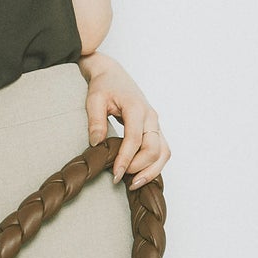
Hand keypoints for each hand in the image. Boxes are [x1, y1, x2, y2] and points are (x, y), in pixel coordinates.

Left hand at [79, 52, 170, 188]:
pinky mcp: (155, 129)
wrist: (113, 74)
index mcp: (136, 108)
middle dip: (140, 168)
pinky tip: (140, 174)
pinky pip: (161, 150)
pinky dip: (154, 165)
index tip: (115, 174)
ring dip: (152, 170)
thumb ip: (95, 121)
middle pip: (154, 149)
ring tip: (134, 183)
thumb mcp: (94, 100)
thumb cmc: (104, 85)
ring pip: (163, 152)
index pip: (135, 140)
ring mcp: (155, 123)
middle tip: (122, 179)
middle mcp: (150, 117)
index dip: (126, 159)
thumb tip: (96, 144)